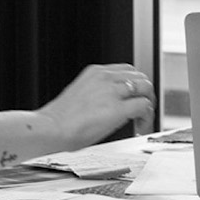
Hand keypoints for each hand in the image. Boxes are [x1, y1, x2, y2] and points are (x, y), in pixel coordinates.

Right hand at [41, 63, 156, 145]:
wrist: (50, 129)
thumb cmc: (59, 119)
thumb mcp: (79, 95)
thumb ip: (97, 94)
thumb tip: (108, 105)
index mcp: (95, 72)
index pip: (127, 71)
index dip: (135, 86)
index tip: (134, 98)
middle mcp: (105, 77)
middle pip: (140, 77)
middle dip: (145, 94)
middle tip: (142, 110)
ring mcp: (112, 91)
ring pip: (146, 88)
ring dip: (149, 104)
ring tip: (142, 119)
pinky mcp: (117, 108)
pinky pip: (144, 107)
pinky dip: (147, 118)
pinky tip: (139, 127)